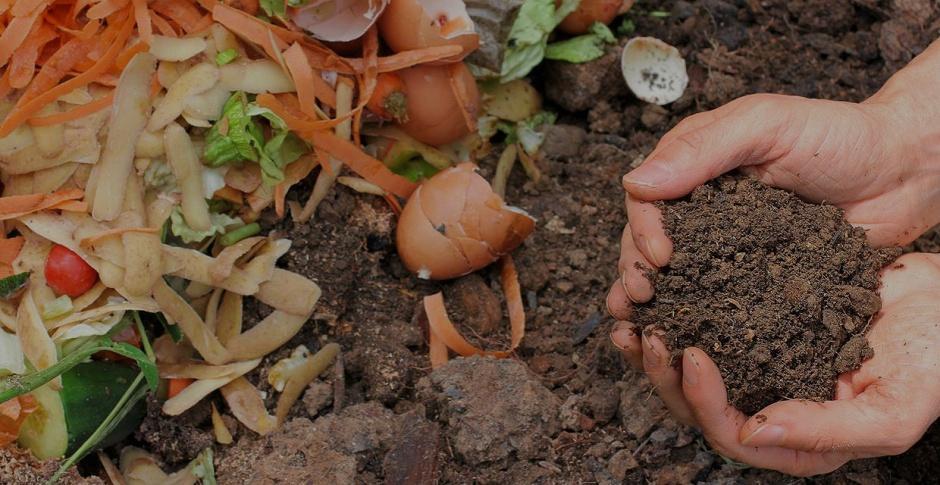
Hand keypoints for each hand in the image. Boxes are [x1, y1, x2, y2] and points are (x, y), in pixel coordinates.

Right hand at [608, 87, 939, 316]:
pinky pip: (720, 300)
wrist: (905, 172)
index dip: (642, 229)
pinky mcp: (756, 279)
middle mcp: (703, 209)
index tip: (659, 257)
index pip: (647, 199)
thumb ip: (703, 149)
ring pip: (677, 276)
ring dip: (655, 301)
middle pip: (650, 242)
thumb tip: (634, 183)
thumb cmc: (839, 136)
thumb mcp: (767, 126)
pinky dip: (697, 320)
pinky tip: (683, 340)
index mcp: (695, 166)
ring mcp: (728, 246)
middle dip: (637, 270)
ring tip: (642, 328)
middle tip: (642, 298)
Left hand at [611, 253, 939, 475]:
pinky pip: (706, 324)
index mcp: (798, 440)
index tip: (691, 355)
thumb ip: (827, 431)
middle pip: (698, 406)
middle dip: (664, 375)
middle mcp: (771, 406)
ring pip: (692, 369)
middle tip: (648, 333)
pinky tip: (658, 291)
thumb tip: (753, 431)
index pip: (732, 436)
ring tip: (632, 316)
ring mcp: (761, 366)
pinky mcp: (756, 326)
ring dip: (657, 347)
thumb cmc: (931, 362)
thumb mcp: (892, 410)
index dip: (703, 402)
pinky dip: (679, 311)